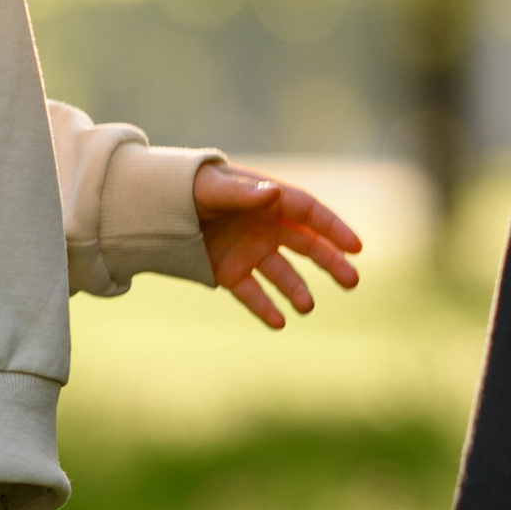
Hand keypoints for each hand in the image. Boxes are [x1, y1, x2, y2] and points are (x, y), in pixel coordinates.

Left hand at [194, 162, 363, 330]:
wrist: (155, 206)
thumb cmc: (188, 187)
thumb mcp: (213, 188)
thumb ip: (243, 193)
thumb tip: (274, 193)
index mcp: (267, 200)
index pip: (309, 213)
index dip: (334, 229)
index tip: (355, 247)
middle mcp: (265, 227)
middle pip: (307, 246)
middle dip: (331, 262)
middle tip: (352, 281)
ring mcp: (249, 251)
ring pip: (283, 274)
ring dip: (297, 290)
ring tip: (307, 307)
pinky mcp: (230, 272)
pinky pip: (253, 293)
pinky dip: (265, 308)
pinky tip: (278, 322)